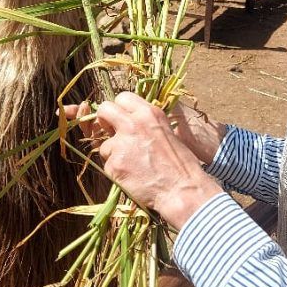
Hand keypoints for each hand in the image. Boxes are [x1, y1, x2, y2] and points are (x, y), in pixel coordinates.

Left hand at [95, 92, 222, 228]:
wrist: (182, 189)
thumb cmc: (180, 165)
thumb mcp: (167, 132)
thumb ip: (146, 124)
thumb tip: (127, 123)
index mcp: (149, 113)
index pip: (122, 97)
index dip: (120, 109)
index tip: (121, 120)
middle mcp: (133, 124)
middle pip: (105, 109)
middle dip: (104, 121)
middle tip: (112, 134)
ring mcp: (122, 144)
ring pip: (105, 144)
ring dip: (114, 154)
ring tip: (133, 165)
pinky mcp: (115, 164)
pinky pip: (108, 165)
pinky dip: (117, 172)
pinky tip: (132, 177)